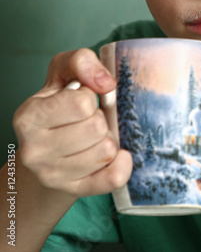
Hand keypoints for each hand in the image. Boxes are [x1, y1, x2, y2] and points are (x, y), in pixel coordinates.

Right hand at [13, 48, 132, 196]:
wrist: (46, 149)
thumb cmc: (59, 105)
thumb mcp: (63, 72)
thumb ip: (81, 61)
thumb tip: (105, 82)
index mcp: (28, 116)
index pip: (82, 103)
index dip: (89, 97)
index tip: (80, 100)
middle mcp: (33, 150)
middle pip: (96, 128)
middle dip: (99, 119)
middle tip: (86, 121)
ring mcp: (52, 175)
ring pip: (106, 151)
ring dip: (106, 139)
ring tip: (91, 137)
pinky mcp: (73, 190)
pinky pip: (113, 178)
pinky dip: (121, 164)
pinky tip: (115, 155)